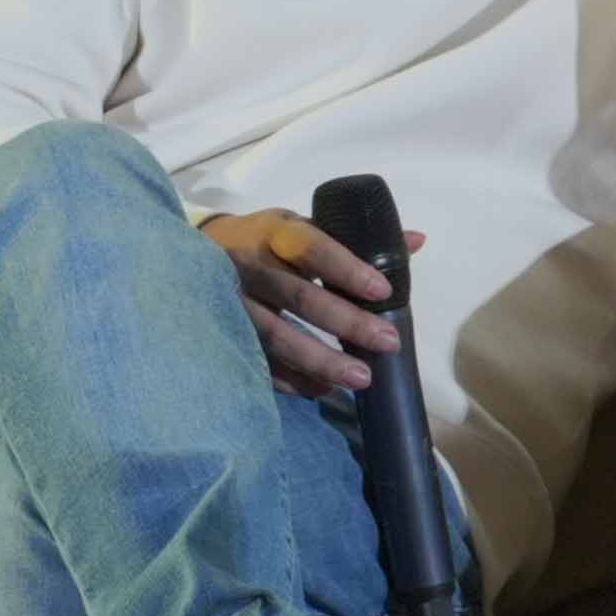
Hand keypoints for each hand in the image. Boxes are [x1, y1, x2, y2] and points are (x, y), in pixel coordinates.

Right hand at [203, 201, 415, 399]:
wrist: (199, 252)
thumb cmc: (266, 240)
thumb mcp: (302, 226)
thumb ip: (354, 236)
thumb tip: (416, 240)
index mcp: (276, 233)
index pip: (314, 248)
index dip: (347, 269)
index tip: (383, 291)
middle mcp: (250, 266)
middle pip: (300, 297)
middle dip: (347, 323)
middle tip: (388, 342)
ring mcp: (230, 302)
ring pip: (276, 336)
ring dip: (320, 361)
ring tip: (361, 378)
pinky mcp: (221, 332)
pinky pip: (255, 360)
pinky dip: (289, 378)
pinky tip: (320, 389)